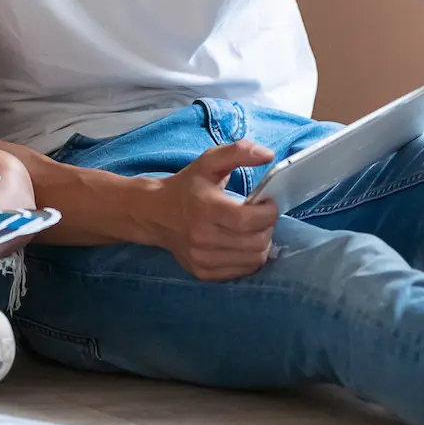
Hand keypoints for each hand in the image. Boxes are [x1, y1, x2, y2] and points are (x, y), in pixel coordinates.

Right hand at [145, 140, 280, 281]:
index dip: (269, 212)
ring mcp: (202, 259)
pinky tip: (242, 243)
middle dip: (267, 228)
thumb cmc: (186, 186)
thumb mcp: (209, 161)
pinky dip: (249, 258)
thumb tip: (268, 154)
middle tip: (262, 216)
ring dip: (261, 244)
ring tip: (253, 230)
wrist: (154, 213)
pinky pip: (242, 271)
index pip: (250, 220)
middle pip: (256, 243)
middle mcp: (203, 237)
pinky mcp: (203, 272)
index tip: (269, 203)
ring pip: (254, 260)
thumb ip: (239, 152)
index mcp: (207, 208)